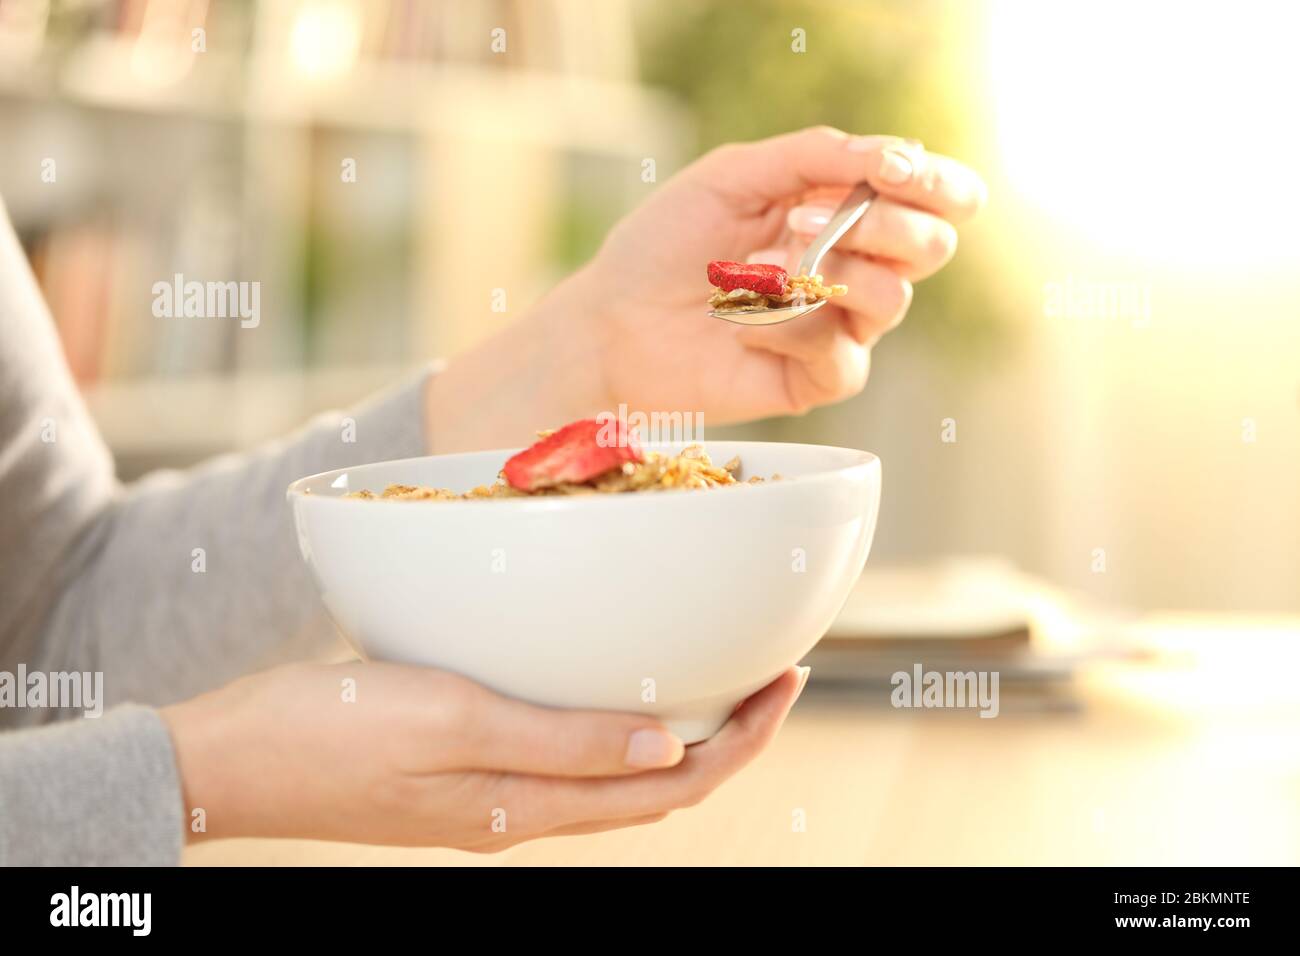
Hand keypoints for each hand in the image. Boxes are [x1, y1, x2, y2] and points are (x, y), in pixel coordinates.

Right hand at [162, 662, 805, 849]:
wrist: (229, 760)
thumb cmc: (330, 733)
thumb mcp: (455, 725)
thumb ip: (563, 742)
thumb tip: (669, 751)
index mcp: (528, 807)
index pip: (671, 790)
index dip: (741, 743)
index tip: (787, 680)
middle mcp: (522, 809)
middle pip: (655, 785)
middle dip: (725, 734)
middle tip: (769, 669)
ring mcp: (493, 791)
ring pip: (616, 770)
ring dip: (675, 727)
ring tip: (713, 671)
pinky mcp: (464, 766)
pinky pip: (566, 752)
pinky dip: (612, 718)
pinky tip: (610, 675)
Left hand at [426, 126, 984, 452]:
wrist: (613, 319)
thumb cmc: (666, 241)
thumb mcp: (734, 175)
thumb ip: (815, 155)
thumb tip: (898, 156)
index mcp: (845, 209)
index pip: (935, 197)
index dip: (941, 184)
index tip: (909, 174)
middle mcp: (856, 266)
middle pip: (930, 246)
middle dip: (878, 224)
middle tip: (802, 218)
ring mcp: (839, 325)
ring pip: (892, 299)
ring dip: (822, 274)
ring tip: (752, 271)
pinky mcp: (815, 378)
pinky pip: (843, 357)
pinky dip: (788, 333)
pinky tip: (741, 327)